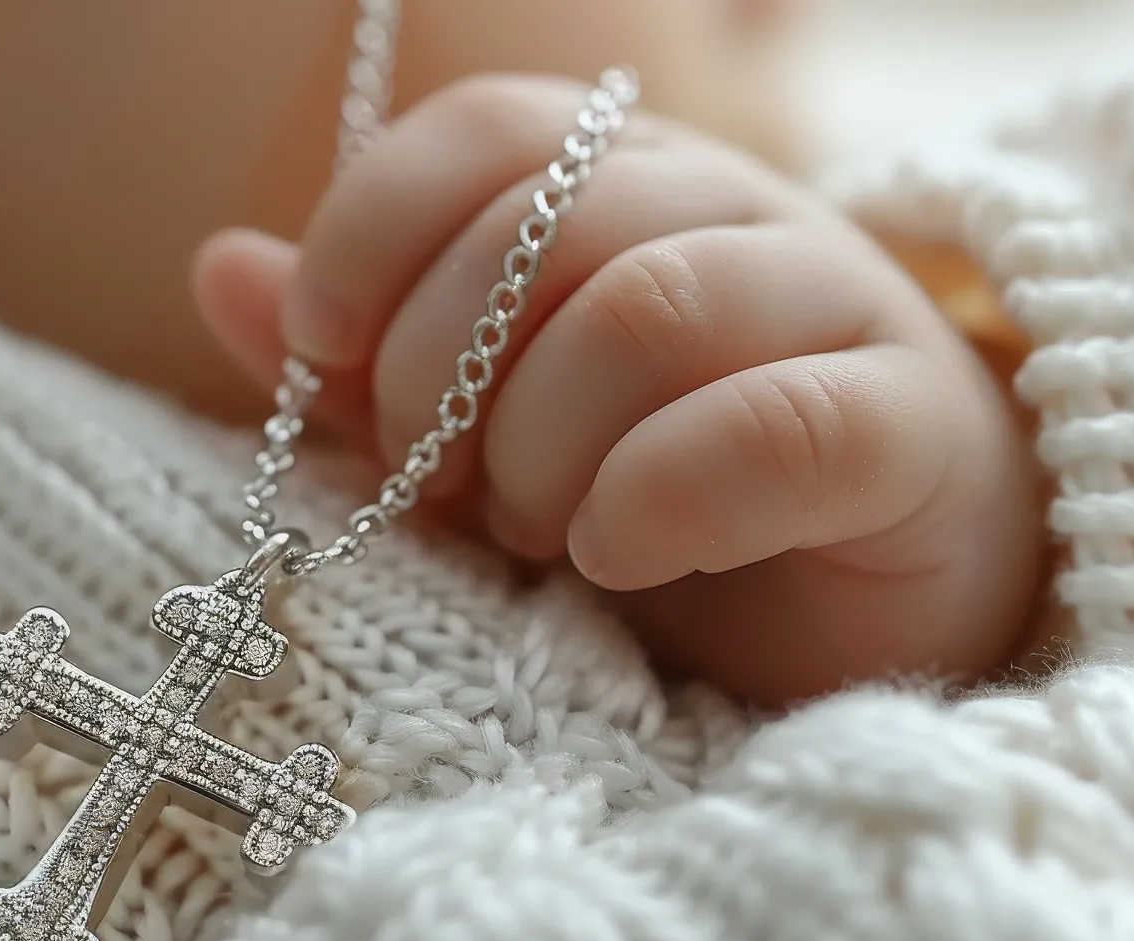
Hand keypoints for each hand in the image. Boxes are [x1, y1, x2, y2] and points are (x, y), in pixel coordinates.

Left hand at [194, 76, 1045, 704]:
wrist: (865, 615)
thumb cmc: (656, 513)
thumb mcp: (478, 445)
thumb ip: (361, 367)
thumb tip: (221, 268)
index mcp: (624, 196)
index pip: (491, 132)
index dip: (376, 225)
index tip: (319, 346)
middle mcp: (732, 218)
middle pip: (550, 221)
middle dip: (444, 371)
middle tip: (442, 486)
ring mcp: (836, 307)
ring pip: (648, 309)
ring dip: (544, 443)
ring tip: (539, 533)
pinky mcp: (912, 428)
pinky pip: (772, 426)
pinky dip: (658, 497)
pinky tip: (617, 555)